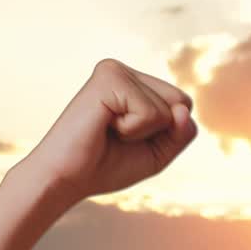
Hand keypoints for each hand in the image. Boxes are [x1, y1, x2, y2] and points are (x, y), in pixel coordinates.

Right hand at [14, 58, 197, 210]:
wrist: (66, 179)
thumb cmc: (106, 166)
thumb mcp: (157, 153)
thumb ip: (180, 133)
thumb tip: (183, 109)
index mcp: (134, 83)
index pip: (184, 104)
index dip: (167, 133)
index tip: (130, 139)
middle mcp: (125, 71)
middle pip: (181, 102)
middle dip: (159, 132)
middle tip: (118, 136)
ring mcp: (116, 70)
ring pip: (168, 109)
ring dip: (143, 133)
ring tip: (108, 131)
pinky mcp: (108, 78)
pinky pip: (150, 113)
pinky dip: (132, 130)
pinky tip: (104, 126)